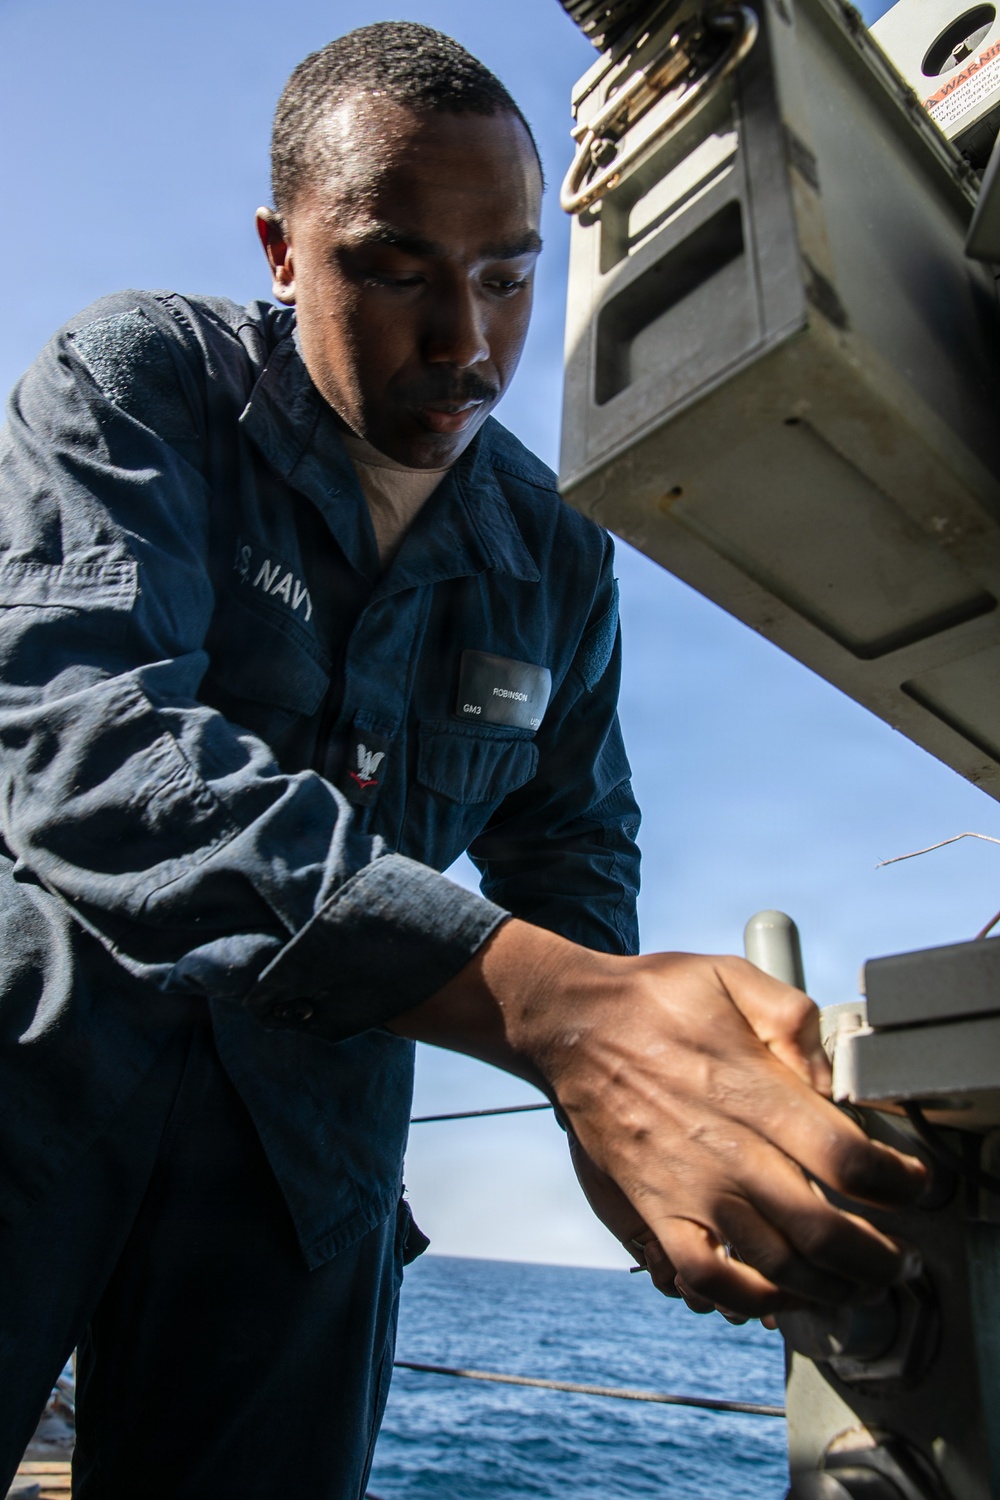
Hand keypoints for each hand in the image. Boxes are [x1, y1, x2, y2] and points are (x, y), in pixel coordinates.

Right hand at [392, 922, 926, 1316]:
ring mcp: (687, 1189)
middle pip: (823, 1232)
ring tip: (855, 1284)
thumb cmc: (655, 999)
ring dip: (829, 1288)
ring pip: (775, 1266)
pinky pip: (706, 1281)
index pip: (849, 1160)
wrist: (572, 1024)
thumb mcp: (732, 976)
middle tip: (897, 1258)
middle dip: (876, 1258)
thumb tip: (830, 1080)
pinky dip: (749, 1303)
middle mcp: (723, 1150)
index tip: (915, 1188)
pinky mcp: (654, 1212)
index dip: (898, 1185)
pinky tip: (778, 1297)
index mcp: (750, 1090)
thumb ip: (794, 1019)